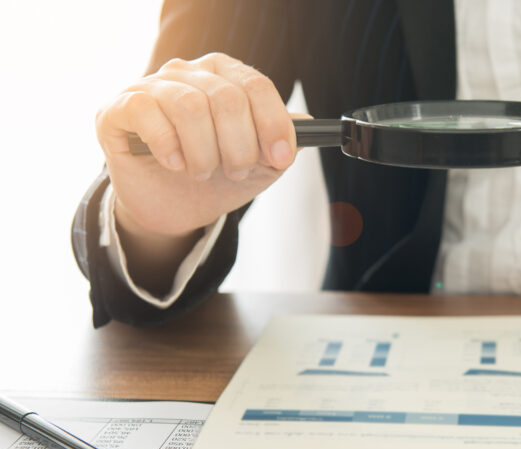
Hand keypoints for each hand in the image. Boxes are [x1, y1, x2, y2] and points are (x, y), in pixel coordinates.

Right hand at [95, 52, 298, 238]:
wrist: (174, 207)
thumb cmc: (217, 177)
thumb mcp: (260, 163)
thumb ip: (282, 141)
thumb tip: (305, 123)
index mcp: (223, 75)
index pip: (256, 85)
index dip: (273, 124)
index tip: (280, 157)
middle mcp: (186, 72)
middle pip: (226, 98)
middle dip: (239, 146)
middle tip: (235, 171)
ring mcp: (149, 86)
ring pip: (189, 106)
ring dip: (204, 151)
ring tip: (203, 171)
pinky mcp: (118, 108)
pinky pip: (146, 111)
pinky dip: (168, 145)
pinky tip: (174, 164)